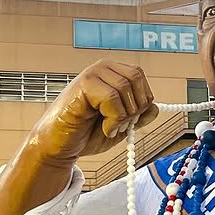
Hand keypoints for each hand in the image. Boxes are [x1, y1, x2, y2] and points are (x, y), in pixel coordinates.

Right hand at [30, 60, 159, 162]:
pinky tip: (104, 127)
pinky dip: (114, 119)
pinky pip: (112, 97)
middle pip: (135, 78)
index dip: (142, 99)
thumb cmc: (85, 134)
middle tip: (122, 124)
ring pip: (125, 88)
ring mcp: (91, 74)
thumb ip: (138, 116)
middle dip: (135, 107)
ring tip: (110, 127)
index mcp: (111, 73)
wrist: (59, 146)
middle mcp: (101, 68)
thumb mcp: (120, 126)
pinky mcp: (83, 85)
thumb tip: (155, 108)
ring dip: (123, 115)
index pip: (139, 75)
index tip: (130, 119)